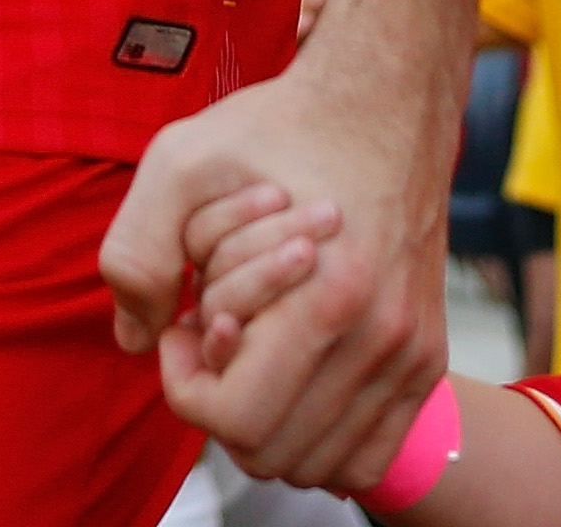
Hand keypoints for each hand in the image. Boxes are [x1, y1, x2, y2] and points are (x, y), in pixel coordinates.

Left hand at [98, 50, 454, 493]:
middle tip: (216, 332)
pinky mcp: (426, 356)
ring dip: (269, 419)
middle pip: (273, 453)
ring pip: (320, 463)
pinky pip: (370, 453)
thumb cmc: (280, 127)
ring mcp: (412, 353)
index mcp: (327, 299)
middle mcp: (382, 339)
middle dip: (223, 403)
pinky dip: (319, 436)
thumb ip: (137, 253)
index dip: (186, 384)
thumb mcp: (179, 161)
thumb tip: (134, 338)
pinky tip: (291, 373)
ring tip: (254, 344)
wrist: (383, 97)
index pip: (235, 421)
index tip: (187, 322)